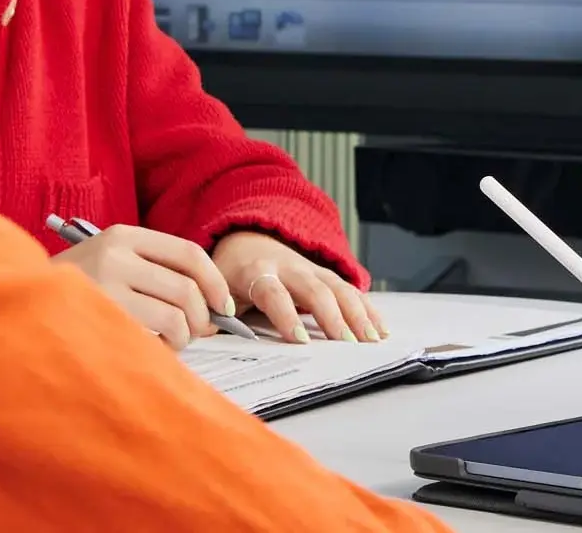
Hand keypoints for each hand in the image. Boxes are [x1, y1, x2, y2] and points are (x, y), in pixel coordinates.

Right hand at [51, 223, 238, 346]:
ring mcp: (104, 288)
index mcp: (122, 235)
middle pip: (187, 287)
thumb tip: (212, 310)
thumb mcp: (111, 264)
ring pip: (175, 317)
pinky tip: (146, 349)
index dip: (215, 281)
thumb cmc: (73, 293)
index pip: (188, 253)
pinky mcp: (99, 321)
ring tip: (167, 342)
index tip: (224, 305)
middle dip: (201, 317)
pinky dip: (160, 350)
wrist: (16, 306)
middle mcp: (114, 255)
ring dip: (182, 337)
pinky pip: (152, 339)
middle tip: (198, 332)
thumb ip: (155, 275)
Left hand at [212, 230, 386, 343]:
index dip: (286, 314)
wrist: (246, 239)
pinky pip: (350, 289)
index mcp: (255, 271)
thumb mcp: (213, 289)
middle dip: (332, 315)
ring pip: (338, 287)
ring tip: (370, 339)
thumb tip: (202, 339)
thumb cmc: (227, 273)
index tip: (299, 339)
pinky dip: (367, 308)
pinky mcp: (325, 273)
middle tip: (347, 342)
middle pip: (314, 288)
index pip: (273, 291)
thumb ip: (210, 314)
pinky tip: (379, 329)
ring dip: (357, 313)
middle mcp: (287, 266)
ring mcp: (310, 267)